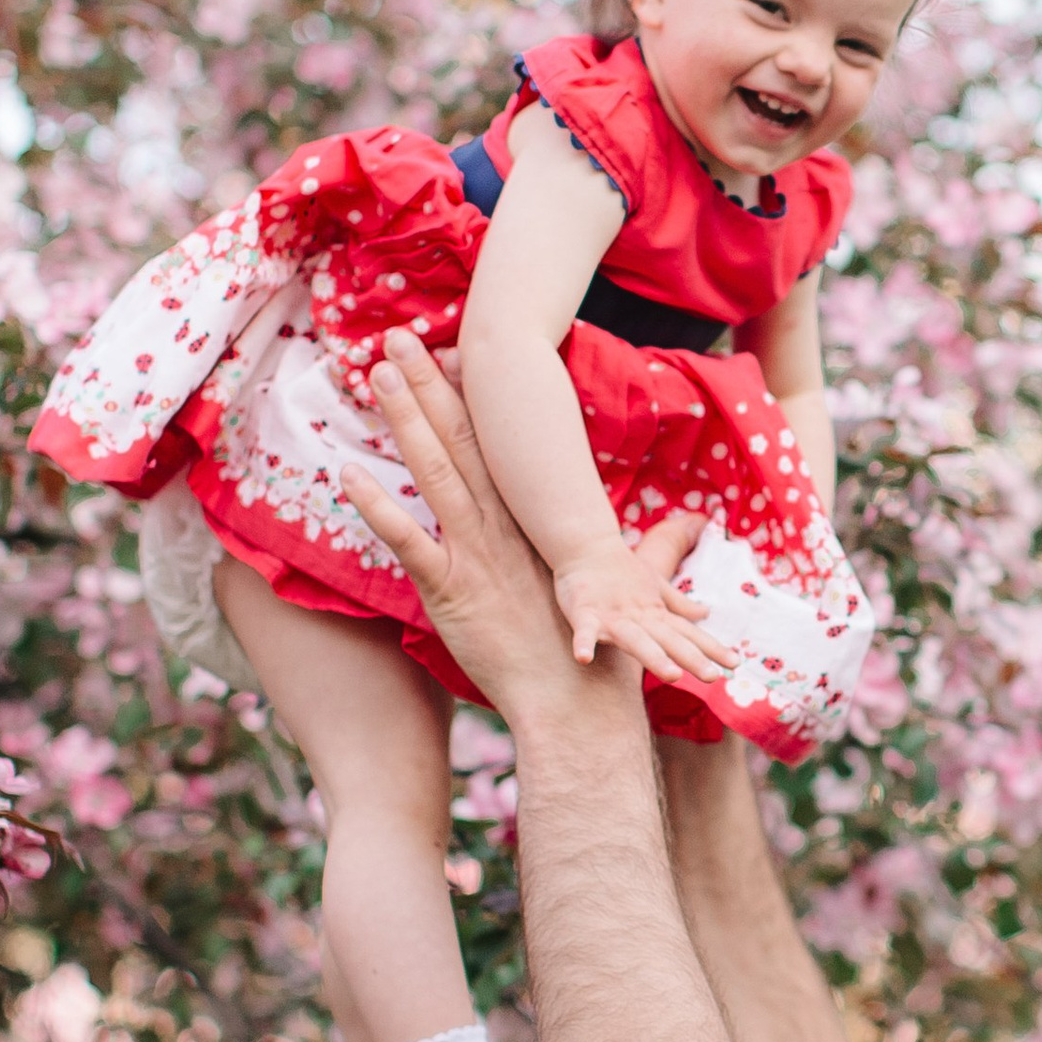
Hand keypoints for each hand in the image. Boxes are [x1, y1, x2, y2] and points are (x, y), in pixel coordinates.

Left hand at [344, 331, 625, 722]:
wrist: (579, 706)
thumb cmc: (600, 656)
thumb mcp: (630, 591)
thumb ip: (656, 552)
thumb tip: (694, 527)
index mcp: (532, 522)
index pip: (495, 445)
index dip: (468, 397)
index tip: (447, 351)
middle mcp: (503, 525)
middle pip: (462, 439)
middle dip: (428, 385)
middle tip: (396, 336)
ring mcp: (476, 554)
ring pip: (436, 472)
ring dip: (406, 419)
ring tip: (378, 373)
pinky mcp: (451, 591)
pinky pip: (407, 543)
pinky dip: (377, 507)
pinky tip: (347, 472)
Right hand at [551, 527, 737, 684]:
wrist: (586, 547)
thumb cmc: (622, 572)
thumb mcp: (655, 588)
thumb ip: (679, 606)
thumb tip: (706, 613)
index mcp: (656, 613)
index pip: (689, 633)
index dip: (712, 648)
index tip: (736, 664)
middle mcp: (639, 616)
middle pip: (669, 640)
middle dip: (691, 657)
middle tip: (713, 676)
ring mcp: (612, 616)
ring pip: (635, 639)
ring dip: (653, 656)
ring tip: (671, 675)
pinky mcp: (584, 612)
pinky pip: (584, 631)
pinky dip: (584, 643)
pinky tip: (583, 659)